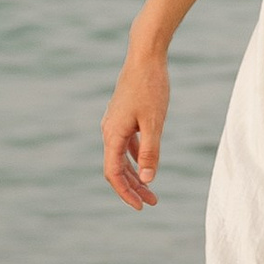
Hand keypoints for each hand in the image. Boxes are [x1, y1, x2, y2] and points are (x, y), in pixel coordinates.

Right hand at [102, 50, 168, 208]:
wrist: (145, 57)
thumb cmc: (151, 88)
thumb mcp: (154, 122)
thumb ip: (151, 151)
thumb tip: (148, 179)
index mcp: (113, 134)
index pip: (114, 173)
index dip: (126, 192)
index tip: (141, 206)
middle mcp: (109, 131)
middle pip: (117, 168)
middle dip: (133, 188)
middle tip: (151, 203)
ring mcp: (115, 123)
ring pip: (121, 157)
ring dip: (135, 174)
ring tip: (151, 190)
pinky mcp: (123, 116)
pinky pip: (126, 144)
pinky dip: (135, 157)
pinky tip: (147, 164)